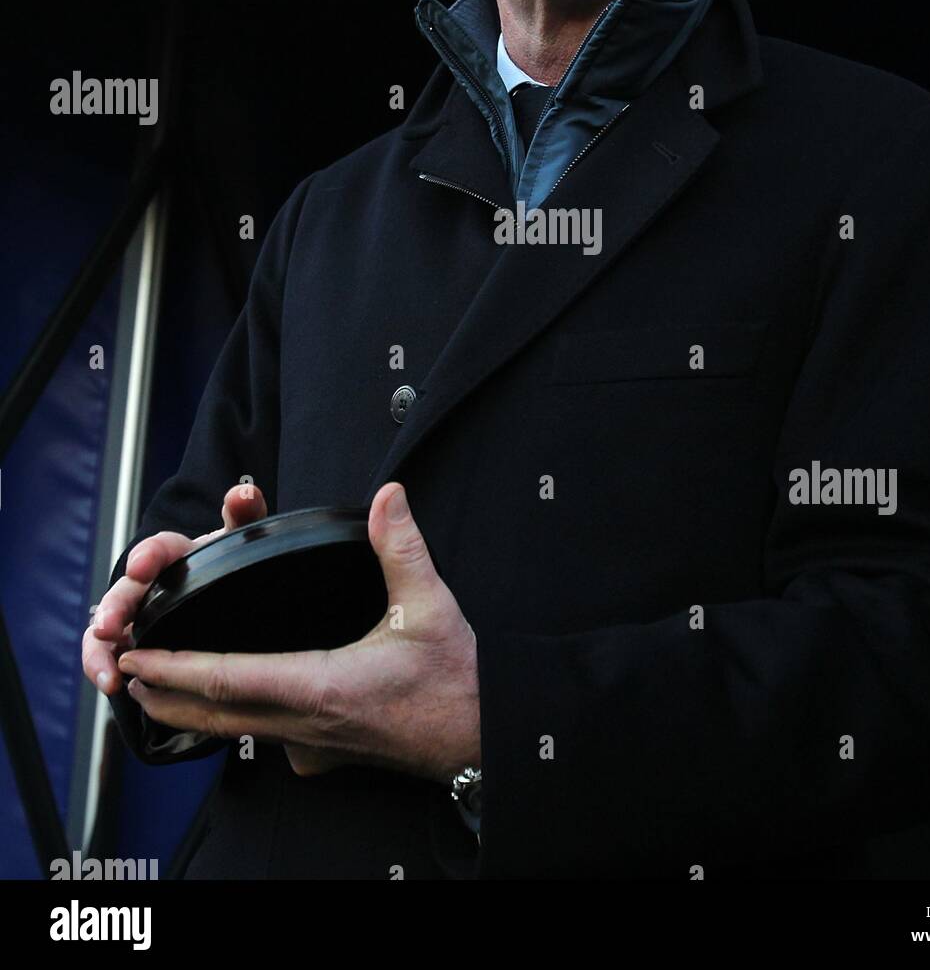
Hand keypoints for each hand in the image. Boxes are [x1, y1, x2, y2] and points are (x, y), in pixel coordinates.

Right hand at [82, 483, 267, 698]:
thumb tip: (245, 493)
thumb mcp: (240, 540)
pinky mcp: (133, 641)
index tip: (141, 566)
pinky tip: (111, 685)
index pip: (159, 548)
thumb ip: (245, 516)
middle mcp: (150, 582)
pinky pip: (111, 654)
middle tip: (108, 628)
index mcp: (177, 555)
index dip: (148, 555)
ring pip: (108, 626)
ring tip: (105, 674)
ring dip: (100, 649)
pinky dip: (104, 667)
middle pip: (126, 592)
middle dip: (114, 610)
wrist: (232, 595)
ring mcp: (138, 613)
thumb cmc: (230, 561)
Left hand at [115, 483, 481, 785]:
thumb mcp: (429, 606)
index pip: (228, 679)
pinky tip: (234, 709)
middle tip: (127, 671)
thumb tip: (388, 496)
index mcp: (322, 686)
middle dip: (164, 693)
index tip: (140, 656)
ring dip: (192, 710)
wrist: (482, 740)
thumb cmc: (456, 681)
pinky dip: (235, 721)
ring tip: (159, 688)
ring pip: (236, 731)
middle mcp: (306, 724)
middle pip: (215, 714)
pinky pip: (267, 739)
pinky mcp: (326, 755)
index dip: (177, 668)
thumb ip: (401, 546)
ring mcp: (313, 747)